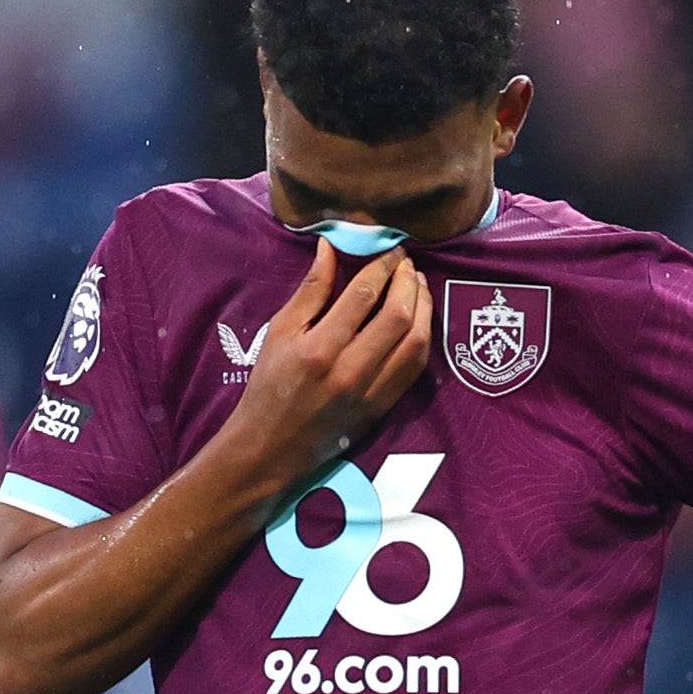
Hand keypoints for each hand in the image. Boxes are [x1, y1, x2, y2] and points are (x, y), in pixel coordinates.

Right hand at [216, 241, 434, 488]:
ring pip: (415, 340)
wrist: (271, 446)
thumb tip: (330, 247)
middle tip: (406, 263)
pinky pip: (416, 366)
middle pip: (398, 315)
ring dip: (423, 306)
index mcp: (319, 348)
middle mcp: (350, 370)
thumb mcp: (279, 333)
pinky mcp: (383, 406)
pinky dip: (423, 337)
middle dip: (408, 281)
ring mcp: (371, 391)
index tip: (389, 250)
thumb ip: (310, 290)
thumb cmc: (269, 386)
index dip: (383, 266)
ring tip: (417, 286)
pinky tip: (418, 319)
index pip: (364, 294)